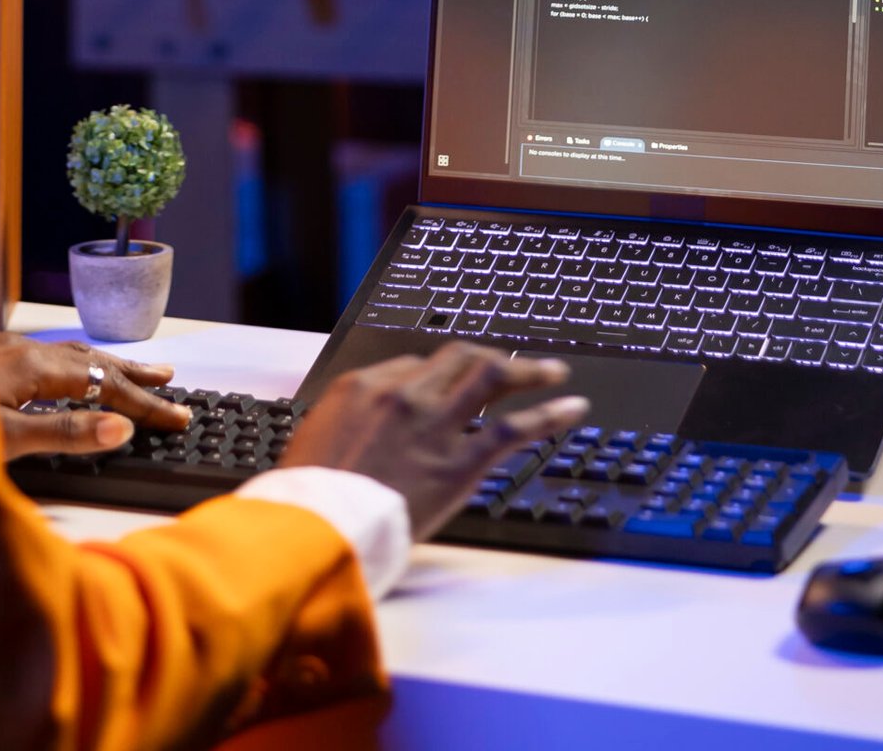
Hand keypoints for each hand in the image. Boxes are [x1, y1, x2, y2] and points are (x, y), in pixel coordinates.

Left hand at [0, 335, 192, 460]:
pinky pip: (52, 356)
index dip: (144, 402)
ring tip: (134, 372)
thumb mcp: (6, 439)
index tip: (178, 416)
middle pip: (93, 361)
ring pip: (71, 355)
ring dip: (107, 365)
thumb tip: (123, 427)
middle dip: (134, 374)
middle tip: (169, 380)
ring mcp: (9, 350)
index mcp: (35, 367)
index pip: (105, 384)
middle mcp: (26, 350)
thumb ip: (64, 433)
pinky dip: (79, 364)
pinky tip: (73, 373)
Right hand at [278, 344, 587, 538]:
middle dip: (491, 355)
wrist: (318, 527)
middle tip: (514, 362)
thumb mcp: (315, 438)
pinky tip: (571, 409)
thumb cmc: (310, 495)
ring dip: (530, 371)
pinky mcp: (461, 463)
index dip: (440, 375)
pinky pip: (513, 428)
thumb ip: (351, 418)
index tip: (455, 386)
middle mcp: (405, 394)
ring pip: (493, 377)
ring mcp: (436, 425)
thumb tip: (375, 416)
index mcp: (363, 385)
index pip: (416, 365)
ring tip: (555, 371)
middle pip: (460, 357)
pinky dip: (548, 414)